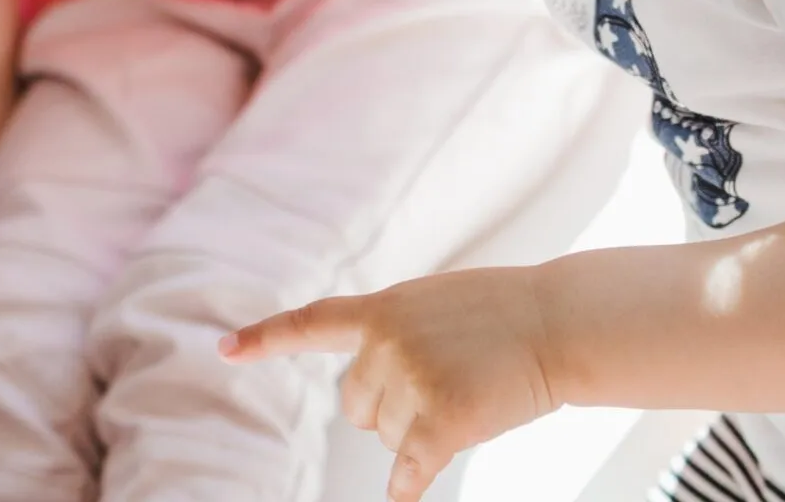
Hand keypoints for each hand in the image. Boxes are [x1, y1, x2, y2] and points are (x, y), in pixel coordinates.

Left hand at [221, 268, 561, 501]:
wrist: (559, 320)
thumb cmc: (505, 314)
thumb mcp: (435, 303)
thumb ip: (395, 332)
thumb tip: (372, 391)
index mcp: (381, 309)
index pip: (310, 324)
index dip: (264, 339)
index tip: (224, 350)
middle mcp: (385, 343)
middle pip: (358, 408)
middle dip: (391, 409)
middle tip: (446, 383)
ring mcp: (412, 379)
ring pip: (389, 437)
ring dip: (419, 433)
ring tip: (467, 396)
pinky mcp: (443, 417)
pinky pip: (410, 465)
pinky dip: (406, 485)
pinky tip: (402, 497)